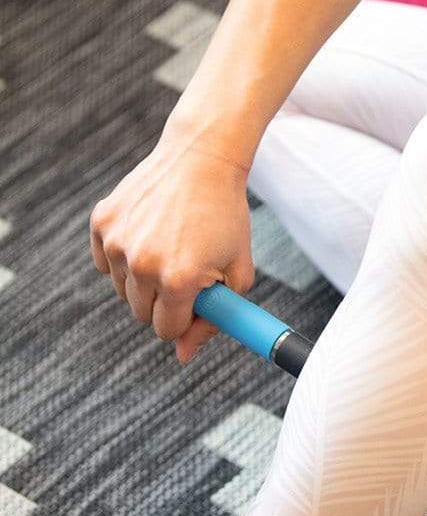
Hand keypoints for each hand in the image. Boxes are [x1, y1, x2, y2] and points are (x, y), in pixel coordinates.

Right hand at [90, 125, 254, 362]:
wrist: (202, 159)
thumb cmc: (226, 217)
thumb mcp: (237, 272)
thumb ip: (215, 320)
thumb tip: (182, 356)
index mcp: (180, 281)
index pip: (167, 330)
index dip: (185, 320)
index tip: (196, 300)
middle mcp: (142, 264)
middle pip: (143, 315)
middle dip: (165, 303)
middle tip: (186, 269)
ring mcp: (117, 242)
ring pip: (123, 291)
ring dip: (145, 280)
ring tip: (171, 246)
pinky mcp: (101, 222)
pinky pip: (106, 264)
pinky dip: (125, 258)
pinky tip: (149, 233)